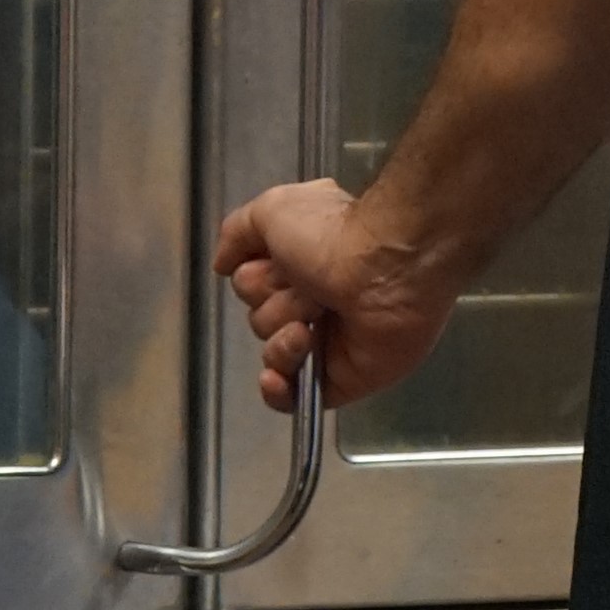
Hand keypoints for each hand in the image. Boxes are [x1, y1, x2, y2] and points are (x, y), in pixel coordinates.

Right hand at [211, 180, 454, 411]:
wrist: (387, 267)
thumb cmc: (335, 234)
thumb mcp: (272, 210)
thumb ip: (238, 233)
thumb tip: (222, 264)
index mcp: (300, 263)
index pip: (250, 285)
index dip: (256, 278)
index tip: (277, 263)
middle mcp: (314, 299)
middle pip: (259, 320)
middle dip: (276, 304)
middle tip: (309, 288)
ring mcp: (329, 341)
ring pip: (272, 354)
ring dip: (284, 337)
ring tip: (314, 319)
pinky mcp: (343, 378)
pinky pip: (293, 398)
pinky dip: (279, 390)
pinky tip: (277, 376)